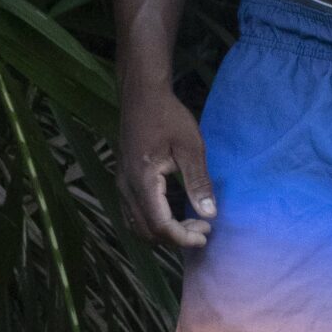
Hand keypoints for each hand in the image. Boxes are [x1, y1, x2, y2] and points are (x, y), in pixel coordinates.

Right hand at [118, 86, 215, 251]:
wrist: (142, 94)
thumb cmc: (168, 116)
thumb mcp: (190, 146)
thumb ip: (199, 181)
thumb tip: (210, 214)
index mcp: (143, 181)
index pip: (160, 225)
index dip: (182, 237)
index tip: (206, 233)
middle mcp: (126, 187)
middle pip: (146, 231)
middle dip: (175, 237)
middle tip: (203, 227)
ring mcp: (121, 184)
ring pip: (137, 225)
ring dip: (163, 232)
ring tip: (190, 223)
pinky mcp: (123, 180)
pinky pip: (133, 213)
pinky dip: (153, 222)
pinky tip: (173, 213)